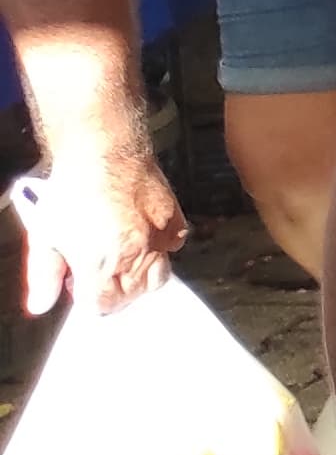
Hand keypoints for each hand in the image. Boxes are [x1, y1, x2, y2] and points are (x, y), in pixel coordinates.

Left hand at [17, 135, 184, 314]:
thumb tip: (41, 304)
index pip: (103, 305)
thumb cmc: (73, 188)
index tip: (81, 289)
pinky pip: (173, 247)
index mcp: (102, 261)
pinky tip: (140, 239)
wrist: (102, 149)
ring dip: (139, 277)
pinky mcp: (175, 219)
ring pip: (157, 278)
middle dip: (114, 292)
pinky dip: (161, 249)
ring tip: (120, 261)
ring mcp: (160, 236)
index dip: (90, 300)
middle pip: (132, 296)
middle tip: (97, 276)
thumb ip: (43, 275)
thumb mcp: (45, 234)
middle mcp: (137, 253)